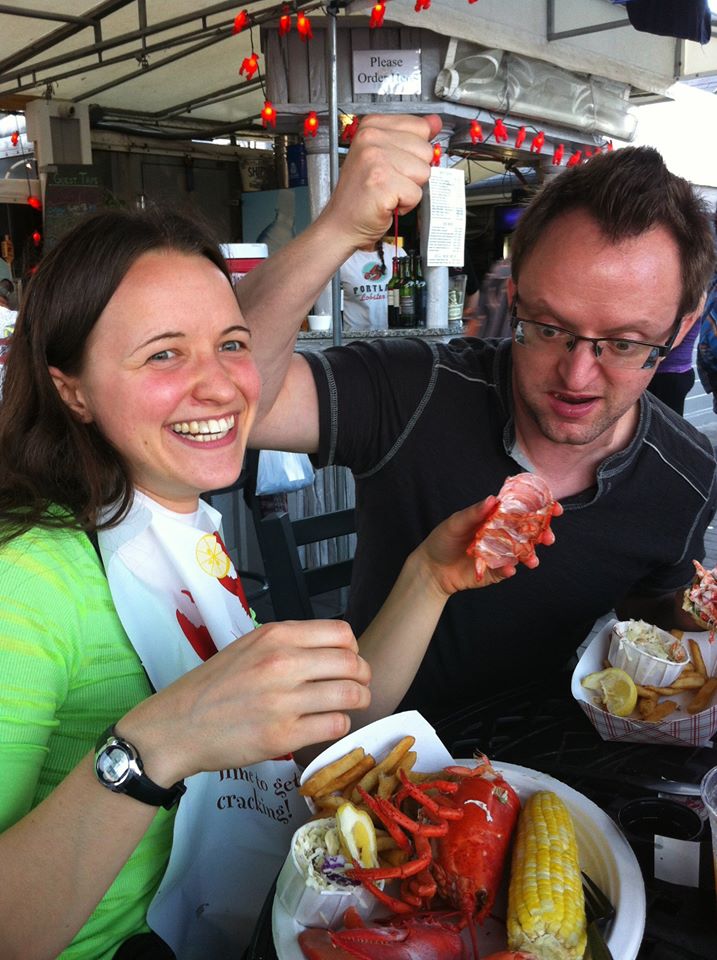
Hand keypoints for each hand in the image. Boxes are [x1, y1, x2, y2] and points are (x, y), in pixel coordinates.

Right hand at [122, 620, 370, 781]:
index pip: (342, 633)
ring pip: (351, 694)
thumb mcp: (248, 647)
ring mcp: (283, 700)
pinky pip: (335, 725)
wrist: (176, 727)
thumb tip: (332, 649)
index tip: (347, 661)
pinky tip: (325, 725)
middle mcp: (282, 663)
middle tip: (356, 687)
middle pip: (352, 663)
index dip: (353, 649)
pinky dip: (339, 725)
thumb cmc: (212, 687)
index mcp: (275, 636)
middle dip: (362, 677)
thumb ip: (288, 644)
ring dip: (357, 702)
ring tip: (348, 707)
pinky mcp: (283, 735)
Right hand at [320, 113, 441, 250]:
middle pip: (425, 150)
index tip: (397, 163)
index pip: (421, 126)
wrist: (342, 223)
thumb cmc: (361, 194)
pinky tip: (388, 203)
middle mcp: (371, 138)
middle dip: (414, 172)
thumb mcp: (385, 156)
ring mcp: (376, 159)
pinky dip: (406, 205)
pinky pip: (417, 193)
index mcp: (372, 126)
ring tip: (389, 192)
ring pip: (424, 172)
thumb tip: (434, 122)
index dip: (415, 152)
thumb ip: (411, 136)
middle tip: (390, 181)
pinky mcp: (382, 183)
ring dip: (410, 189)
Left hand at [415, 497, 561, 597]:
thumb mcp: (456, 522)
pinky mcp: (495, 572)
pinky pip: (507, 571)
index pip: (521, 511)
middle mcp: (502, 535)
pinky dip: (510, 570)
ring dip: (531, 555)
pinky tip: (510, 569)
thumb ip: (475, 512)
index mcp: (495, 518)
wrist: (431, 568)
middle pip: (529, 533)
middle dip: (543, 534)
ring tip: (532, 559)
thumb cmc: (443, 539)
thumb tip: (494, 499)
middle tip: (549, 536)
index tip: (554, 507)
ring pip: (523, 554)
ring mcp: (500, 554)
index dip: (540, 508)